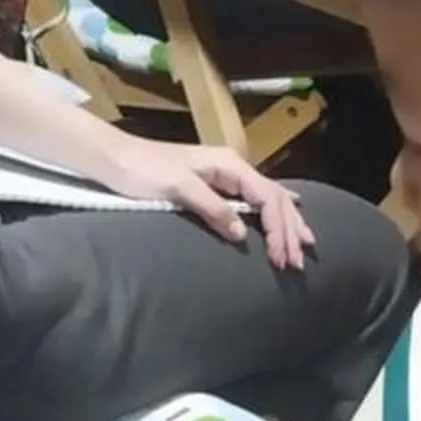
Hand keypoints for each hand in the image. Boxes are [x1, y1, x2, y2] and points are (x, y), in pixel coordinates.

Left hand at [121, 139, 313, 270]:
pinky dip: (273, 212)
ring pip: (267, 199)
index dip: (278, 229)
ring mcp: (224, 175)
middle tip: (298, 262)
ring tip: (305, 244)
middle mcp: (233, 167)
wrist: (115, 158)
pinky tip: (288, 212)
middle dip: (288, 230)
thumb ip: (212, 208)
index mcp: (230, 165)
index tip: (281, 257)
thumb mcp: (178, 188)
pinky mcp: (214, 185)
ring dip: (286, 223)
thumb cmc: (143, 170)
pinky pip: (253, 199)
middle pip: (273, 199)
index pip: (267, 198)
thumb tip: (241, 234)